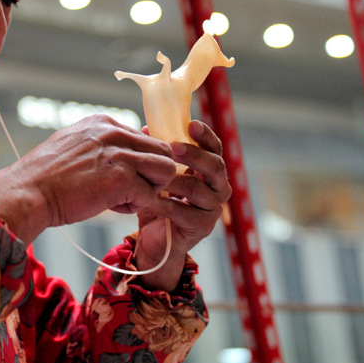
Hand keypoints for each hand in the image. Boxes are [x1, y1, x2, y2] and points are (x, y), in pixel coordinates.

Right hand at [0, 114, 177, 244]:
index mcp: (103, 122)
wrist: (27, 192)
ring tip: (122, 197)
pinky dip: (133, 207)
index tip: (122, 176)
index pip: (146, 138)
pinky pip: (149, 196)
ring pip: (165, 171)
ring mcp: (119, 155)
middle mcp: (114, 133)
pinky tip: (110, 206)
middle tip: (130, 189)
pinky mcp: (121, 179)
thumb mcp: (74, 145)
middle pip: (163, 151)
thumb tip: (125, 150)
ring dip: (149, 189)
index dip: (140, 162)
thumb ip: (101, 143)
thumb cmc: (45, 176)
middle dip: (153, 175)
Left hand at [134, 120, 231, 290]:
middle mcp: (218, 188)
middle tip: (173, 147)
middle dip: (194, 154)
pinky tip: (151, 200)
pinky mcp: (202, 227)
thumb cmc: (158, 201)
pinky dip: (166, 204)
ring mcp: (213, 209)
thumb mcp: (156, 174)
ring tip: (157, 176)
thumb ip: (155, 153)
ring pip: (198, 189)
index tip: (192, 123)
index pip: (214, 149)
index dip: (206, 136)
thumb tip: (145, 128)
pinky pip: (184, 212)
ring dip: (175, 180)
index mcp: (209, 171)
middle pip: (215, 166)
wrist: (153, 238)